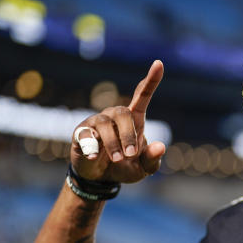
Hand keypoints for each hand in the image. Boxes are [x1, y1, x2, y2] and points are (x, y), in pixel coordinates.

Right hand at [70, 60, 165, 183]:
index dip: (151, 80)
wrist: (100, 179)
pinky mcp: (81, 133)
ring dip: (112, 143)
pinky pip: (86, 134)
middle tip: (130, 155)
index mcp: (134, 120)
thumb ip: (152, 159)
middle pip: (123, 112)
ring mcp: (97, 123)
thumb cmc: (125, 167)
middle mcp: (115, 117)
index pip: (143, 96)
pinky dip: (91, 146)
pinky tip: (95, 157)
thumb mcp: (142, 168)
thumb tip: (161, 146)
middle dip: (128, 134)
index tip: (159, 64)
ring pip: (105, 123)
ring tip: (117, 159)